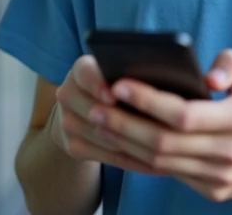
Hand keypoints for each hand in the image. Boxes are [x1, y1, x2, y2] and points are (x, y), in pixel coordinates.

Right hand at [51, 55, 159, 174]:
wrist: (83, 109)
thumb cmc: (115, 84)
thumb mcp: (119, 72)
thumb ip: (133, 73)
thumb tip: (164, 76)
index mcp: (80, 70)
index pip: (86, 74)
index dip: (99, 85)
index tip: (114, 95)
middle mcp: (68, 94)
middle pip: (93, 110)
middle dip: (123, 121)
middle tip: (155, 130)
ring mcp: (67, 122)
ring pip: (103, 137)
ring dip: (134, 145)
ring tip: (163, 149)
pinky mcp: (72, 146)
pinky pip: (106, 157)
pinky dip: (132, 160)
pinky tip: (155, 162)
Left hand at [92, 48, 231, 201]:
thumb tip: (209, 76)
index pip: (184, 115)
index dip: (147, 101)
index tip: (119, 85)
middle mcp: (230, 152)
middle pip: (164, 143)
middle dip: (124, 124)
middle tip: (94, 106)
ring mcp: (220, 177)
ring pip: (161, 163)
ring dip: (124, 143)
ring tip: (97, 122)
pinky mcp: (213, 190)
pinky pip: (167, 175)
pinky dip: (138, 159)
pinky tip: (117, 143)